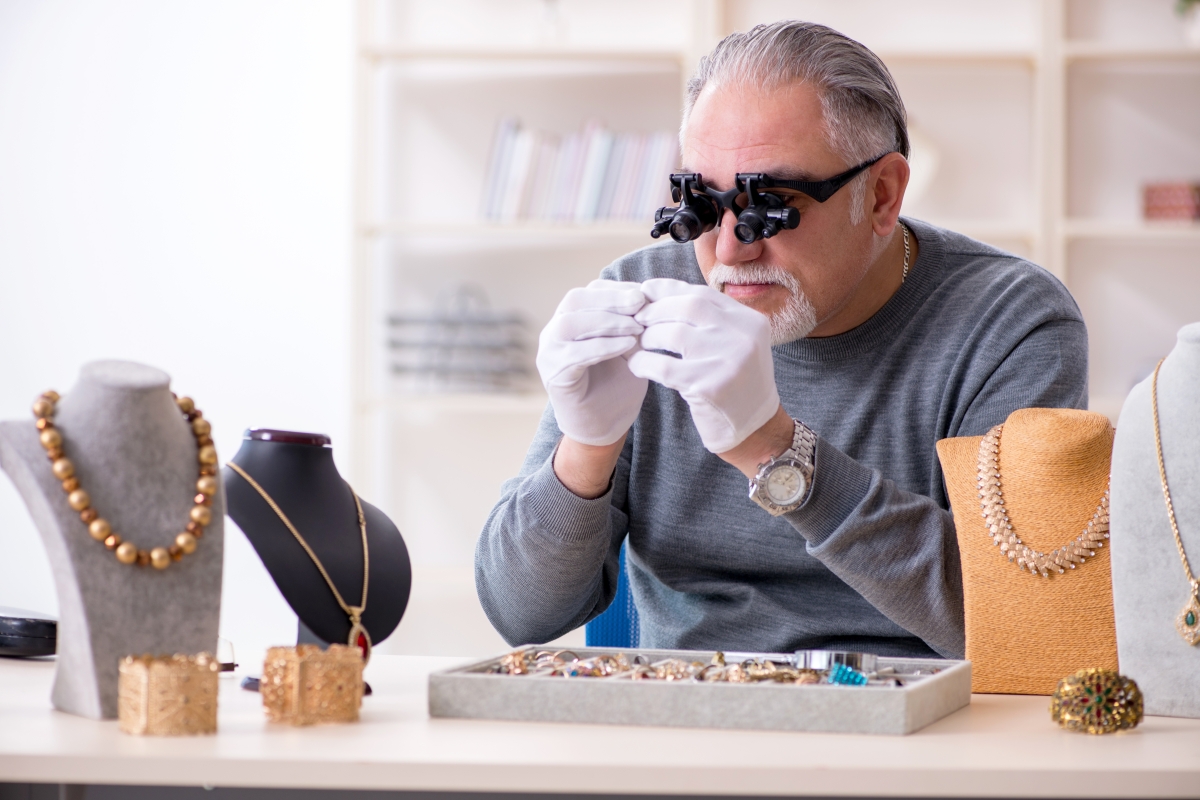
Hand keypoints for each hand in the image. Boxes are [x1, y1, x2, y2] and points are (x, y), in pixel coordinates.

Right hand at [536, 280, 647, 446]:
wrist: (604, 427)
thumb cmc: (617, 385)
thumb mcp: (630, 348)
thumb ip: (632, 324)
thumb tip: (648, 297)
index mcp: (571, 320)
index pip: (589, 292)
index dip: (617, 289)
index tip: (645, 293)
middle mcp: (554, 332)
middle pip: (575, 301)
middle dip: (611, 299)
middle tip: (640, 303)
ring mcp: (549, 353)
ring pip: (570, 323)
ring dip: (606, 321)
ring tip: (636, 326)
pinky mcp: (553, 375)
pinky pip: (575, 354)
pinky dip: (603, 346)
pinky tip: (627, 345)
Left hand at [628, 278, 780, 453]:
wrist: (754, 429)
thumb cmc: (734, 383)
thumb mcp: (733, 344)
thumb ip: (708, 319)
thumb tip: (656, 292)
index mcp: (750, 321)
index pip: (702, 294)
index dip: (669, 290)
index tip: (646, 292)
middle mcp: (743, 336)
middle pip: (688, 307)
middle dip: (655, 310)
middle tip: (637, 319)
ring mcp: (728, 361)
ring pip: (673, 334)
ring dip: (648, 337)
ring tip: (639, 344)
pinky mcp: (710, 387)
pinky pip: (663, 367)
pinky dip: (643, 363)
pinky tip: (636, 365)